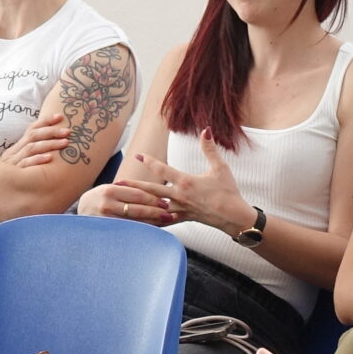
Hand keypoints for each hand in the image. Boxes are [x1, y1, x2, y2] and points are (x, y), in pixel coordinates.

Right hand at [5, 110, 72, 167]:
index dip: (45, 121)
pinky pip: (26, 164)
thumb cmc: (12, 178)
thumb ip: (32, 154)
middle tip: (68, 131)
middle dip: (52, 131)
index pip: (31, 129)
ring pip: (32, 148)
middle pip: (33, 136)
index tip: (60, 116)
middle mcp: (15, 151)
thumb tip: (54, 148)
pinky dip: (37, 160)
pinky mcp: (14, 173)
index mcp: (17, 147)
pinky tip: (50, 158)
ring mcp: (13, 162)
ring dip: (50, 144)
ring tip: (65, 142)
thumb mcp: (20, 163)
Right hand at [81, 178, 178, 224]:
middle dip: (155, 212)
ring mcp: (106, 219)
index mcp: (110, 190)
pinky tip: (152, 230)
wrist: (81, 209)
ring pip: (134, 221)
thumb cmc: (101, 197)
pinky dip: (142, 230)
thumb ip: (129, 189)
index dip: (153, 199)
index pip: (137, 194)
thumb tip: (155, 192)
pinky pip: (128, 230)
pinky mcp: (107, 229)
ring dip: (152, 222)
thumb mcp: (111, 188)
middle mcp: (107, 204)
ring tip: (165, 222)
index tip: (165, 202)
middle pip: (137, 209)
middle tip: (169, 214)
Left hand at [128, 146, 254, 235]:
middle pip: (152, 190)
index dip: (150, 162)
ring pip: (154, 207)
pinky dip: (152, 221)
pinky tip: (142, 223)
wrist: (234, 217)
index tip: (138, 155)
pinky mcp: (183, 218)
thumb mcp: (220, 168)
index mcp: (186, 182)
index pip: (163, 170)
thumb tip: (206, 130)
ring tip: (124, 204)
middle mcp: (179, 196)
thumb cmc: (228, 192)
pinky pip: (164, 221)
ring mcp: (180, 209)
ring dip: (138, 205)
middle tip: (118, 183)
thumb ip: (210, 149)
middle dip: (134, 186)